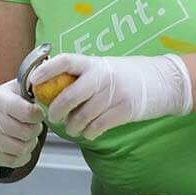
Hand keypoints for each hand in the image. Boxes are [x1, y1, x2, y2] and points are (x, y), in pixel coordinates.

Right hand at [0, 79, 44, 168]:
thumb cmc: (4, 102)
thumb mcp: (15, 89)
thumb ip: (31, 86)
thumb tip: (46, 83)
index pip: (28, 113)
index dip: (38, 116)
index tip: (38, 114)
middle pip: (26, 133)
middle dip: (35, 131)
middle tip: (33, 126)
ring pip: (21, 149)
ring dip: (29, 144)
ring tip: (26, 137)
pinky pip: (12, 161)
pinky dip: (21, 157)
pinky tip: (19, 147)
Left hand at [28, 53, 192, 139]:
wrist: (162, 82)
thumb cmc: (125, 75)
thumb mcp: (104, 67)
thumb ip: (82, 75)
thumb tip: (51, 86)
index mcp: (94, 63)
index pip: (64, 61)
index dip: (46, 71)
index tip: (33, 82)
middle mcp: (102, 76)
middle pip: (69, 95)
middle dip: (56, 110)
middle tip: (52, 117)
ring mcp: (114, 94)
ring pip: (83, 115)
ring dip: (73, 126)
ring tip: (72, 128)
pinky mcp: (125, 110)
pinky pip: (98, 126)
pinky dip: (89, 133)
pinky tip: (89, 133)